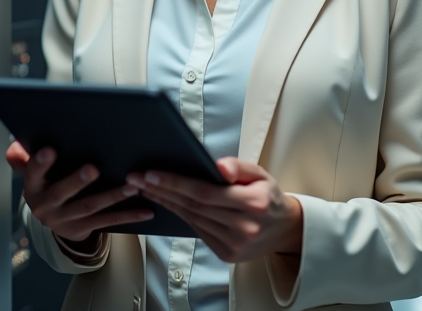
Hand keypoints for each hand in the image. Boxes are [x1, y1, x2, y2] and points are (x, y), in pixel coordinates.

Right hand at [5, 141, 154, 242]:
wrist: (53, 220)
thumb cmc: (47, 184)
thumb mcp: (34, 171)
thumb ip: (25, 155)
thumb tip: (17, 146)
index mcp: (33, 187)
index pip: (33, 173)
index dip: (40, 163)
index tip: (50, 150)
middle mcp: (47, 206)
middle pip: (62, 193)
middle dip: (77, 181)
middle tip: (93, 169)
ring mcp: (65, 220)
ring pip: (89, 208)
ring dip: (111, 196)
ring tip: (130, 186)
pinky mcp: (84, 229)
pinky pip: (107, 222)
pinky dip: (128, 216)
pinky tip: (145, 210)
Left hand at [127, 157, 302, 262]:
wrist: (284, 229)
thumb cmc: (267, 196)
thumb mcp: (260, 174)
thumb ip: (239, 166)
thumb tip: (218, 166)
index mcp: (253, 204)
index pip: (204, 192)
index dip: (175, 183)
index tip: (151, 174)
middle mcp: (243, 227)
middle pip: (193, 206)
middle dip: (161, 190)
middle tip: (136, 178)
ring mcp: (234, 244)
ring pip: (191, 219)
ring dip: (165, 202)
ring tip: (145, 188)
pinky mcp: (226, 254)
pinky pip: (197, 230)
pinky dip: (179, 215)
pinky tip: (165, 202)